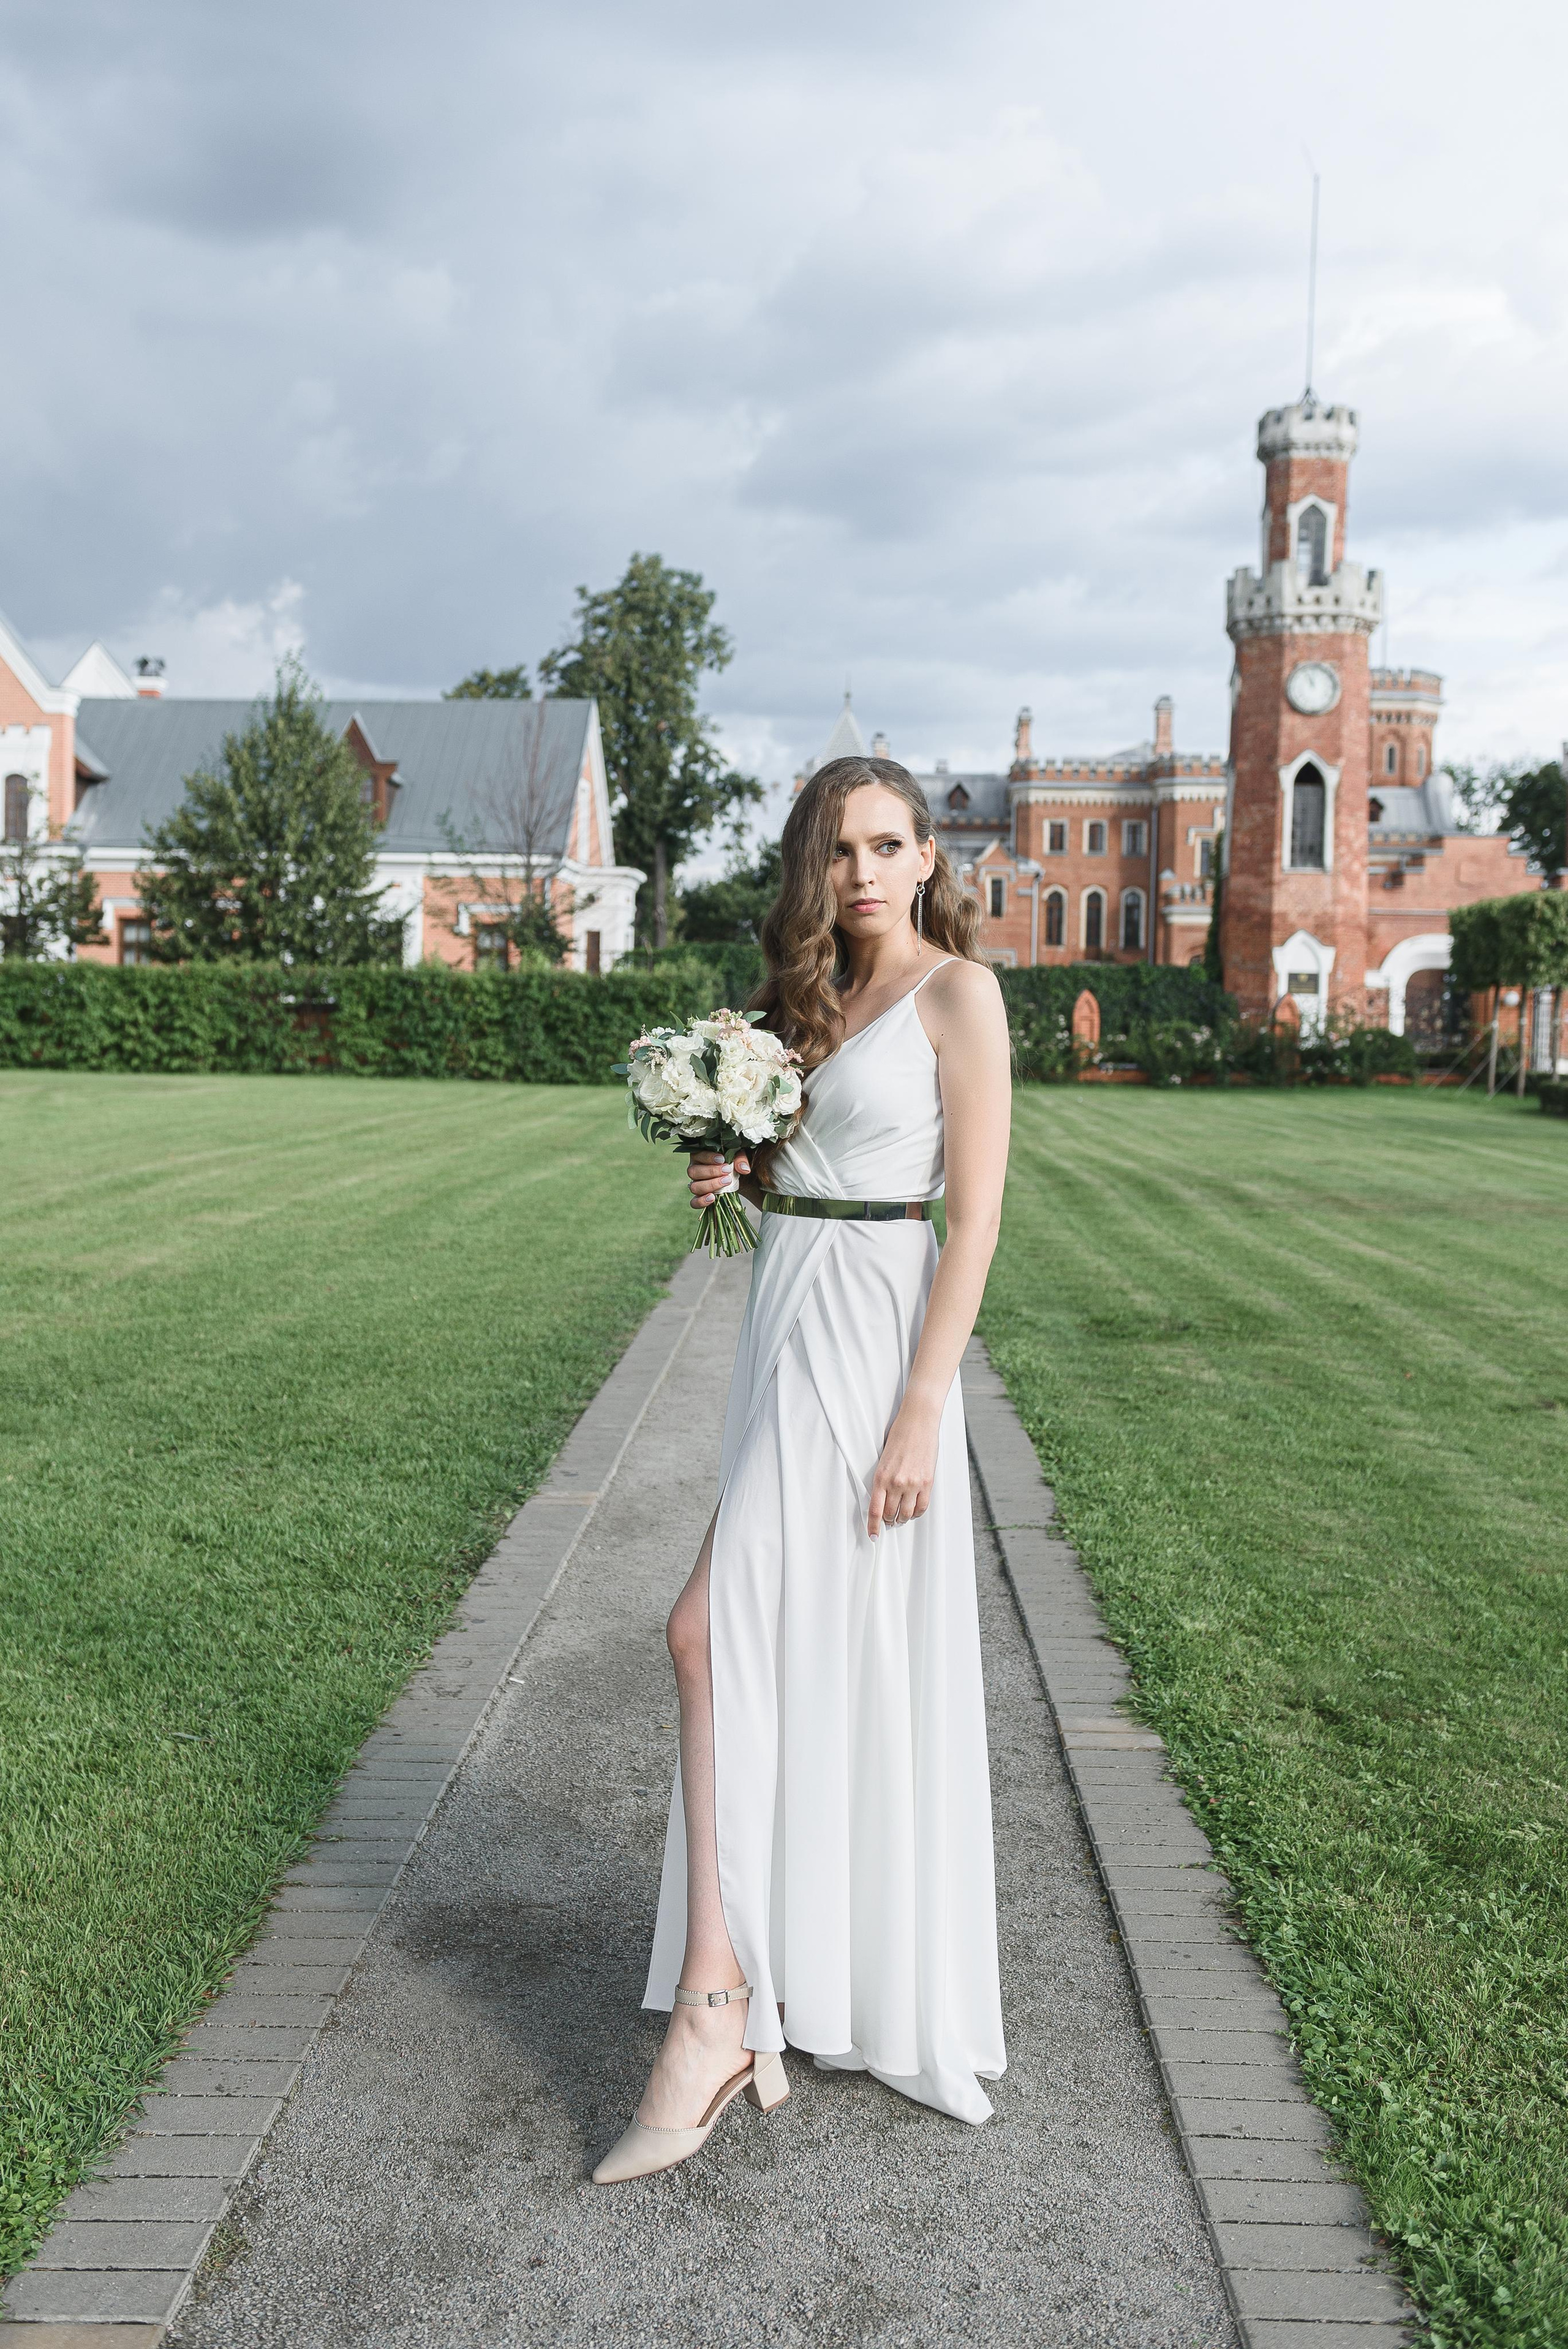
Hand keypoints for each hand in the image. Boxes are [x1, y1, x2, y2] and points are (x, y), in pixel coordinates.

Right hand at [688, 1149, 749, 1212]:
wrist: (737, 1177)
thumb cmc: (733, 1162)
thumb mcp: (738, 1157)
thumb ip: (740, 1159)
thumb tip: (744, 1169)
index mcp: (700, 1156)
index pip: (697, 1155)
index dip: (708, 1158)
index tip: (722, 1159)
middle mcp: (695, 1170)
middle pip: (693, 1172)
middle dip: (711, 1171)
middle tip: (727, 1171)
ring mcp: (696, 1184)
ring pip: (694, 1186)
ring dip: (710, 1185)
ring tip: (726, 1182)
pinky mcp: (700, 1197)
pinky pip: (694, 1202)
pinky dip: (701, 1201)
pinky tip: (713, 1198)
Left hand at [867, 1401, 938, 1537]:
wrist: (918, 1422)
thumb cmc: (899, 1437)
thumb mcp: (883, 1460)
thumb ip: (883, 1480)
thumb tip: (883, 1500)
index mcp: (880, 1477)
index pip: (875, 1510)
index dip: (873, 1527)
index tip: (873, 1535)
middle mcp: (896, 1483)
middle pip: (891, 1514)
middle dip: (888, 1521)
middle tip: (888, 1522)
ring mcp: (913, 1484)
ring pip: (906, 1514)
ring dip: (902, 1519)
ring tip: (900, 1517)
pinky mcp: (927, 1482)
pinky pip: (922, 1507)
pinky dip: (916, 1513)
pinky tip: (913, 1511)